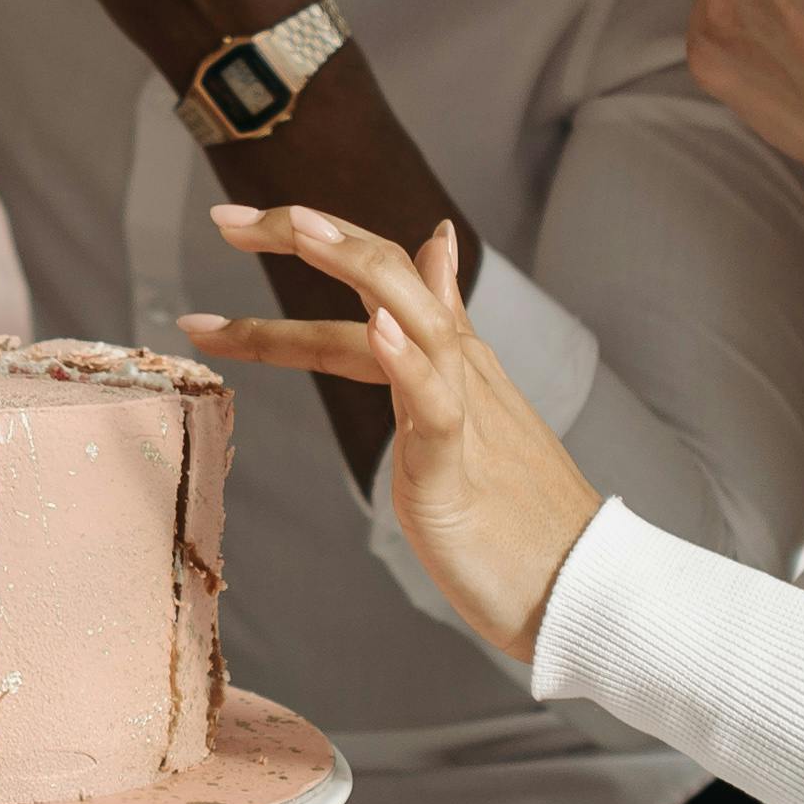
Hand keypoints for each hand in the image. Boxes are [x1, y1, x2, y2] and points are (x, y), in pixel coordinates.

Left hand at [175, 205, 603, 660]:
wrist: (578, 585)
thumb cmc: (515, 511)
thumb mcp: (467, 402)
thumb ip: (441, 329)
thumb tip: (437, 245)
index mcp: (449, 355)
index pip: (378, 273)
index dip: (312, 242)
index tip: (238, 225)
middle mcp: (458, 366)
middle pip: (384, 275)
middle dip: (304, 237)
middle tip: (224, 218)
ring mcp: (463, 411)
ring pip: (410, 318)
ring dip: (355, 267)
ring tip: (300, 228)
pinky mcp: (458, 468)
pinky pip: (436, 403)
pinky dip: (405, 361)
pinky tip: (377, 326)